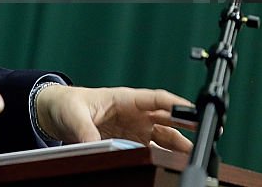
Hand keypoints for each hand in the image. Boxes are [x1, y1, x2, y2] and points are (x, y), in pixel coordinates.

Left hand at [35, 85, 193, 151]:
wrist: (54, 113)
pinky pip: (151, 149)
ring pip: (163, 136)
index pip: (156, 99)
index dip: (176, 104)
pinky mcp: (129, 142)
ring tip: (192, 154)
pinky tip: (171, 162)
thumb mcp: (74, 116)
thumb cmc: (66, 105)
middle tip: (206, 131)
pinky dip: (162, 155)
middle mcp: (134, 113)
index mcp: (124, 99)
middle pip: (167, 118)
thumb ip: (86, 132)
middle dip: (187, 124)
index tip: (193, 111)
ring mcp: (134, 128)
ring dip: (178, 144)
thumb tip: (94, 145)